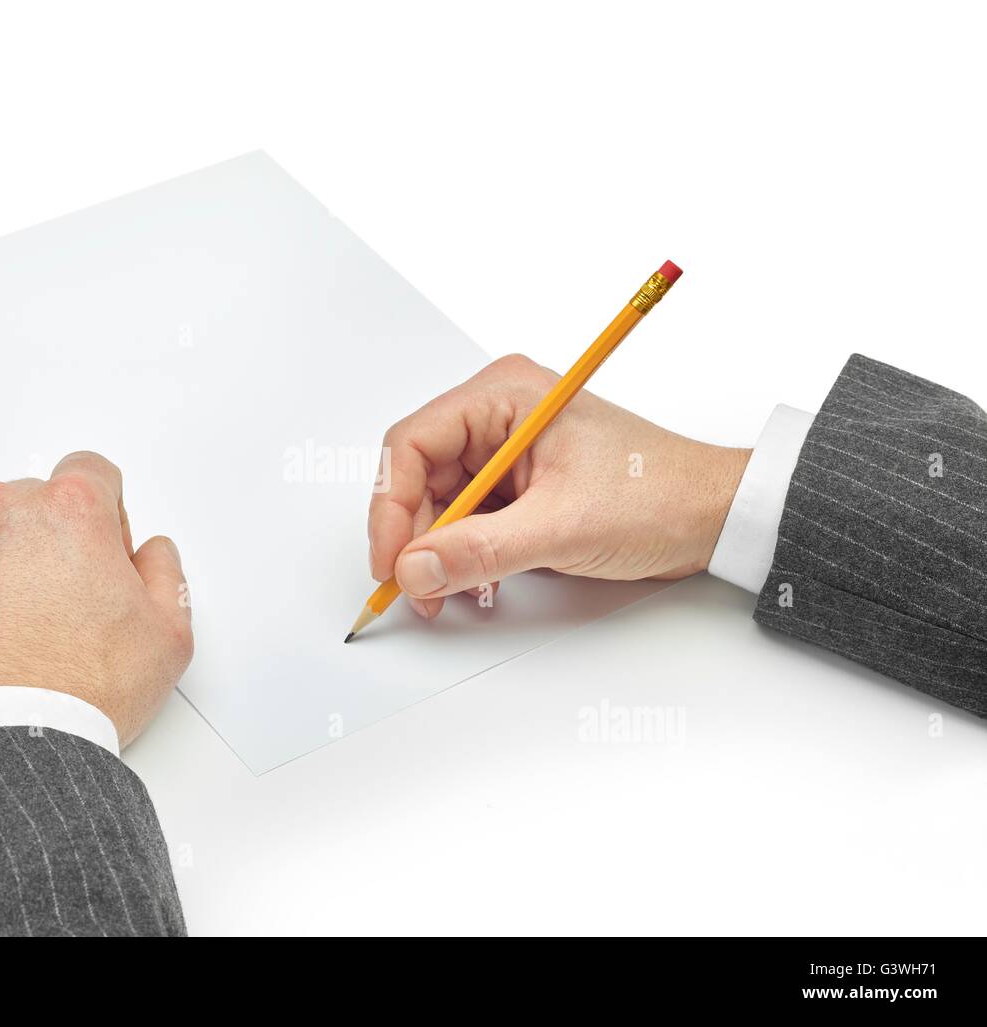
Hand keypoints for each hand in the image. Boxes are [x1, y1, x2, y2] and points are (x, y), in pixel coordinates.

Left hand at [0, 451, 191, 744]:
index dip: (106, 515)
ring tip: (15, 631)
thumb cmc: (76, 695)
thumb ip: (166, 573)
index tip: (102, 554)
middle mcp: (1, 510)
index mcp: (70, 510)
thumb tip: (150, 557)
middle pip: (35, 502)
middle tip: (64, 607)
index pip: (92, 471)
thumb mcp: (168, 637)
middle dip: (51, 542)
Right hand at [368, 355, 749, 617]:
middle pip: (418, 476)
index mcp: (504, 396)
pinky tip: (477, 583)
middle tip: (417, 589)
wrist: (716, 516)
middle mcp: (498, 416)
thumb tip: (414, 569)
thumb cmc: (659, 495)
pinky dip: (464, 554)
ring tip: (452, 593)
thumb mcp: (562, 527)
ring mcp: (507, 452)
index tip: (390, 561)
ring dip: (438, 551)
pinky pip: (467, 519)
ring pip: (439, 503)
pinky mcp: (519, 486)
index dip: (391, 506)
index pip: (412, 443)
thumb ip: (480, 550)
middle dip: (414, 537)